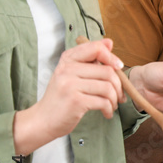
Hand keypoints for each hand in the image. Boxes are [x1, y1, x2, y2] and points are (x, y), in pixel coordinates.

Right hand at [13, 39, 123, 154]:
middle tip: (119, 96)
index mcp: (68, 59)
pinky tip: (107, 112)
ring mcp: (70, 85)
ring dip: (115, 99)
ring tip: (112, 105)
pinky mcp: (75, 101)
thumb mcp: (71, 74)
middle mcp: (67, 69)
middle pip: (108, 71)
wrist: (43, 120)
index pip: (96, 48)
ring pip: (108, 87)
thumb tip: (109, 42)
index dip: (111, 57)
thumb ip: (90, 59)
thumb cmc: (62, 97)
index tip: (118, 67)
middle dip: (119, 85)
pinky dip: (109, 109)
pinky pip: (104, 102)